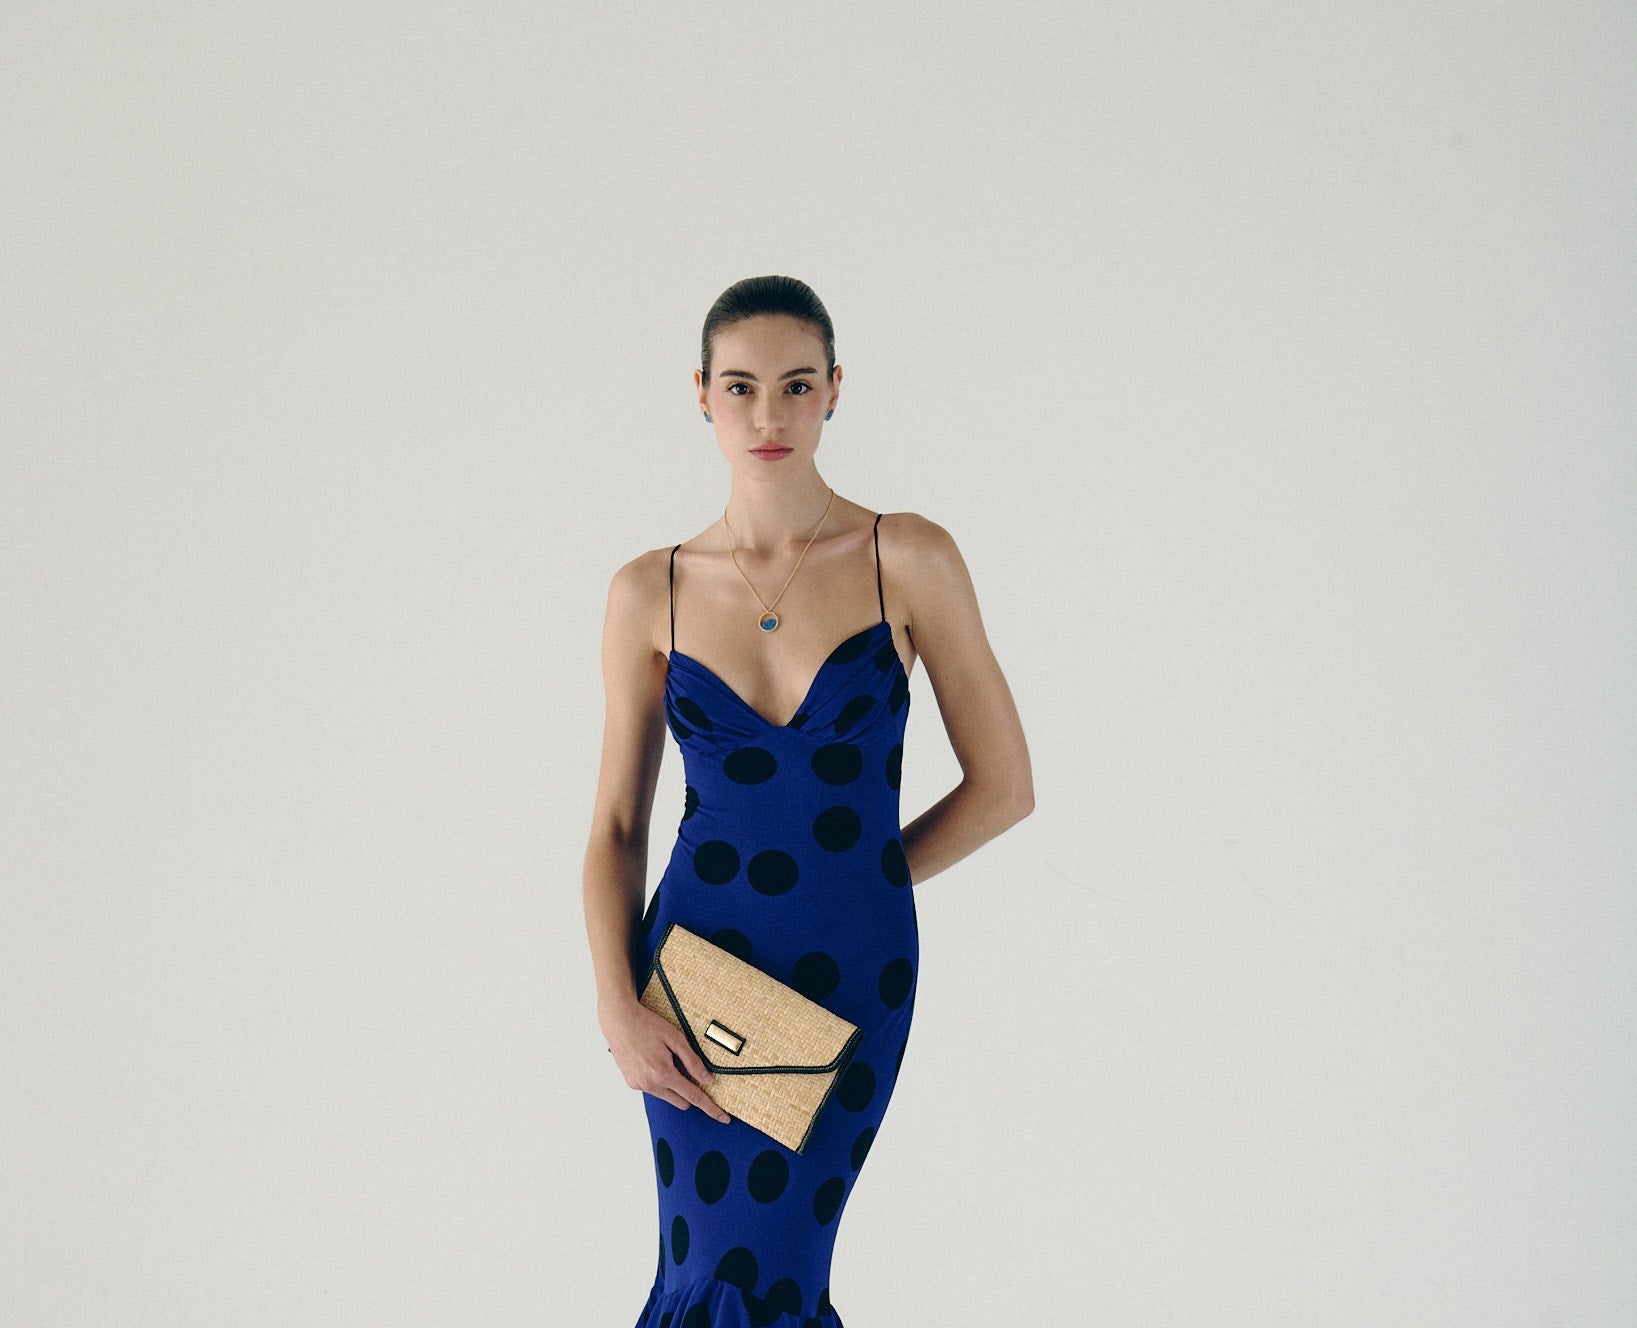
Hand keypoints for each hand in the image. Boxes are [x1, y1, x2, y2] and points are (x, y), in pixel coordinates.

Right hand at [600, 995, 731, 1123]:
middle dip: (689, 1091)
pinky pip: (654, 1089)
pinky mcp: (632, 1083)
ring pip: (667, 1096)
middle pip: (682, 1102)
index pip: (694, 1097)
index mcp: (664, 1073)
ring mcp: (639, 1085)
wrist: (619, 1021)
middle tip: (687, 1069)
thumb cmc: (647, 1025)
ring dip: (673, 1085)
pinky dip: (659, 1081)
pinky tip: (654, 1060)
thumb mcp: (676, 1038)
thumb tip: (708, 1079)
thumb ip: (693, 1061)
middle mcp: (650, 1084)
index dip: (711, 1108)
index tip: (723, 1118)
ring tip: (665, 1058)